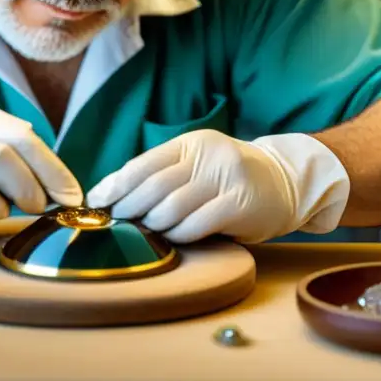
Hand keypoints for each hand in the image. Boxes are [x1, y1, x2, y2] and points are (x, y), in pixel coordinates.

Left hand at [86, 130, 348, 243]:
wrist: (283, 183)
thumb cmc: (227, 178)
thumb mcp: (196, 164)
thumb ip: (160, 174)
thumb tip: (109, 192)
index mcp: (191, 142)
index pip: (144, 163)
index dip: (116, 184)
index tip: (97, 201)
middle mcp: (209, 155)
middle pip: (154, 185)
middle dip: (128, 207)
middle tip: (115, 222)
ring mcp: (226, 178)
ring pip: (172, 207)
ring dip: (152, 224)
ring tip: (146, 231)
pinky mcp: (240, 204)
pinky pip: (196, 225)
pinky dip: (178, 235)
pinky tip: (173, 238)